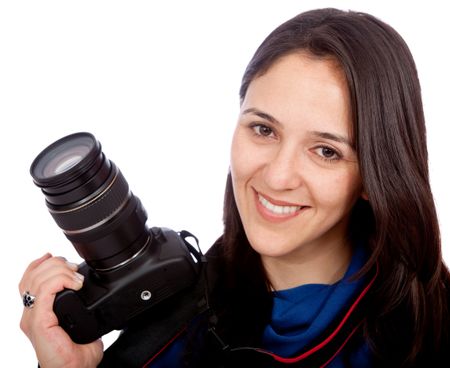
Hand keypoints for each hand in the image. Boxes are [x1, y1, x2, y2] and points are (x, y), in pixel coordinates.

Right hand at [19, 253, 103, 367]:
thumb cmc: (76, 356)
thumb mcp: (81, 323)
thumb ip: (83, 308)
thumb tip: (96, 297)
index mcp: (38, 312)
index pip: (30, 279)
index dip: (41, 263)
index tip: (58, 257)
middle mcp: (31, 313)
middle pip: (33, 274)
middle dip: (55, 263)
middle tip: (73, 268)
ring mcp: (33, 317)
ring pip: (38, 278)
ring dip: (60, 270)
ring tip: (76, 277)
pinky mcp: (38, 321)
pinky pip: (44, 290)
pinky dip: (59, 280)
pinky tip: (74, 284)